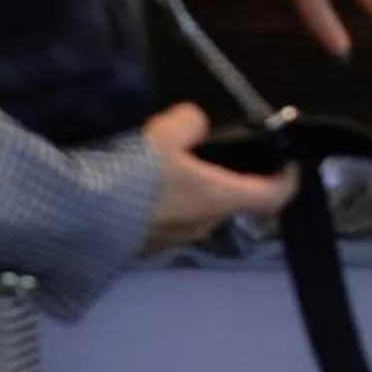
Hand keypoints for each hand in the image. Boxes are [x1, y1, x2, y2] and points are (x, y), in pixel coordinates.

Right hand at [141, 102, 295, 252]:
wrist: (81, 218)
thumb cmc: (136, 176)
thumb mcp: (166, 133)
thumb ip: (190, 123)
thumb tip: (195, 126)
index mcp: (220, 199)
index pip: (274, 196)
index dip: (289, 179)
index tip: (290, 162)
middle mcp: (204, 226)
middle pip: (232, 199)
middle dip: (227, 176)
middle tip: (208, 148)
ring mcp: (175, 241)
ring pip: (198, 209)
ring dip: (194, 189)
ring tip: (168, 162)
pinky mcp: (147, 248)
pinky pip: (170, 220)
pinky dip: (167, 202)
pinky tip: (143, 185)